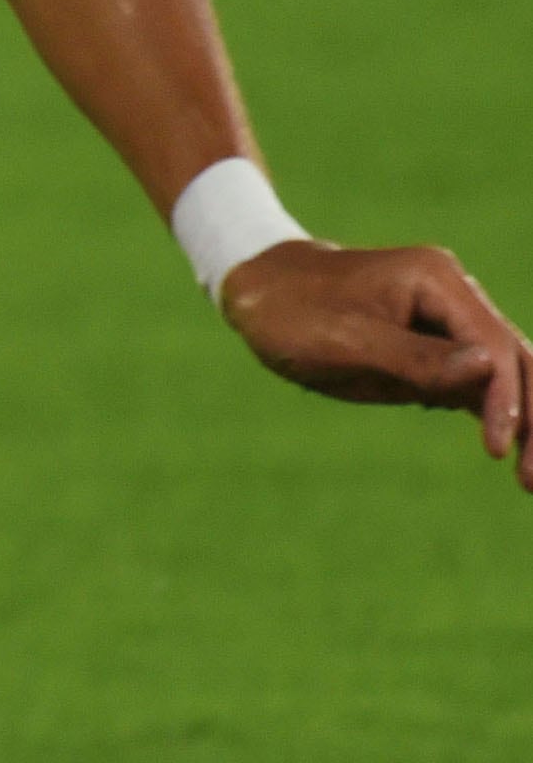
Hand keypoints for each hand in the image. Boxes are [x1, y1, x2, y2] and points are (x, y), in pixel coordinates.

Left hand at [221, 237, 532, 488]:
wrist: (258, 291)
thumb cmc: (291, 312)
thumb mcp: (344, 340)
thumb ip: (415, 357)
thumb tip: (488, 368)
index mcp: (435, 281)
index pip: (493, 345)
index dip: (504, 399)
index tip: (497, 449)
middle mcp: (453, 295)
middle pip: (515, 359)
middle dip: (530, 416)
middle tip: (531, 481)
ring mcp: (448, 321)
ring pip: (506, 374)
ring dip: (522, 421)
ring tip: (528, 478)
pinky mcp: (436, 347)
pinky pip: (479, 383)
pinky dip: (494, 415)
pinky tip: (504, 452)